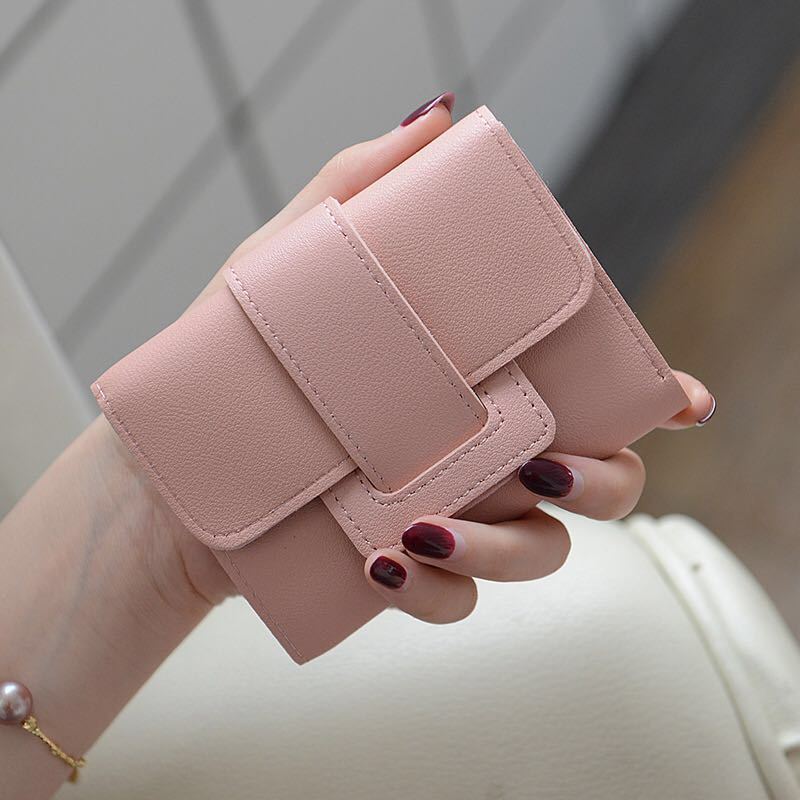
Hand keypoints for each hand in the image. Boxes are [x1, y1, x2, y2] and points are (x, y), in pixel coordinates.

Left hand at [166, 92, 714, 612]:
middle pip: (599, 483)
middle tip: (547, 467)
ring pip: (537, 553)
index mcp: (480, 380)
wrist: (176, 467)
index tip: (684, 402)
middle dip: (602, 485)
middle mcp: (482, 449)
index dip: (656, 401)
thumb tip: (434, 121)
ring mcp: (451, 513)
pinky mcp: (406, 571)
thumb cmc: (236, 360)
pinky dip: (437, 593)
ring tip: (425, 520)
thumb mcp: (293, 258)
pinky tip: (389, 562)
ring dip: (504, 548)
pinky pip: (454, 603)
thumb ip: (363, 186)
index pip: (590, 390)